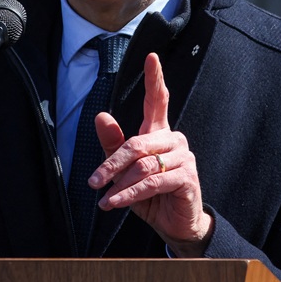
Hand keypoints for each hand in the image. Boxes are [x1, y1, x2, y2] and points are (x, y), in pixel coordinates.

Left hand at [89, 52, 213, 256]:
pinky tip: (114, 203)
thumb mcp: (125, 171)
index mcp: (159, 132)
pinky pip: (152, 182)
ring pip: (143, 165)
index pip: (158, 100)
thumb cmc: (150, 194)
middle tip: (93, 181)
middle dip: (112, 163)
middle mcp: (174, 140)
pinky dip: (130, 194)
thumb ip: (114, 145)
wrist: (174, 224)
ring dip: (120, 184)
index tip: (151, 56)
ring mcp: (183, 158)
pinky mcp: (187, 177)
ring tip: (104, 198)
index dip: (155, 78)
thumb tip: (101, 115)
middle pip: (137, 143)